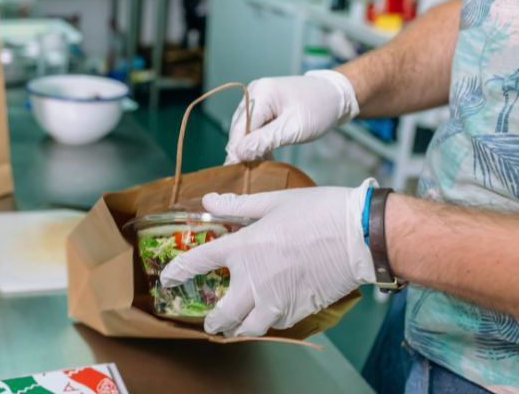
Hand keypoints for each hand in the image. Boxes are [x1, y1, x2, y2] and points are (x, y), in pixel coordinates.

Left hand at [159, 179, 376, 336]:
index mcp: (243, 248)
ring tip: (234, 327)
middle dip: (212, 321)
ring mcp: (276, 299)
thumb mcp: (273, 202)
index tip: (167, 280)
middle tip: (208, 322)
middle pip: (222, 313)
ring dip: (236, 329)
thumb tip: (209, 199)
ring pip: (247, 328)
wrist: (360, 235)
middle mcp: (254, 280)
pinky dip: (265, 325)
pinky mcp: (299, 310)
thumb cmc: (317, 212)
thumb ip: (237, 206)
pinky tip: (265, 318)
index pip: (198, 263)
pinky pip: (274, 326)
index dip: (178, 272)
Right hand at [225, 70, 359, 163]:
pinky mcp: (264, 105)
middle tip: (248, 175)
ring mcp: (258, 98)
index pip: (240, 127)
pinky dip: (258, 142)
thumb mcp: (294, 129)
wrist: (337, 96)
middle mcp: (254, 92)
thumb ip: (265, 140)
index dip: (237, 150)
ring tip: (258, 167)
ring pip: (245, 129)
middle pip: (239, 127)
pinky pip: (254, 126)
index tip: (237, 173)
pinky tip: (265, 156)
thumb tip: (239, 153)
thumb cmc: (320, 110)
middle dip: (243, 150)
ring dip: (251, 148)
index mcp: (261, 93)